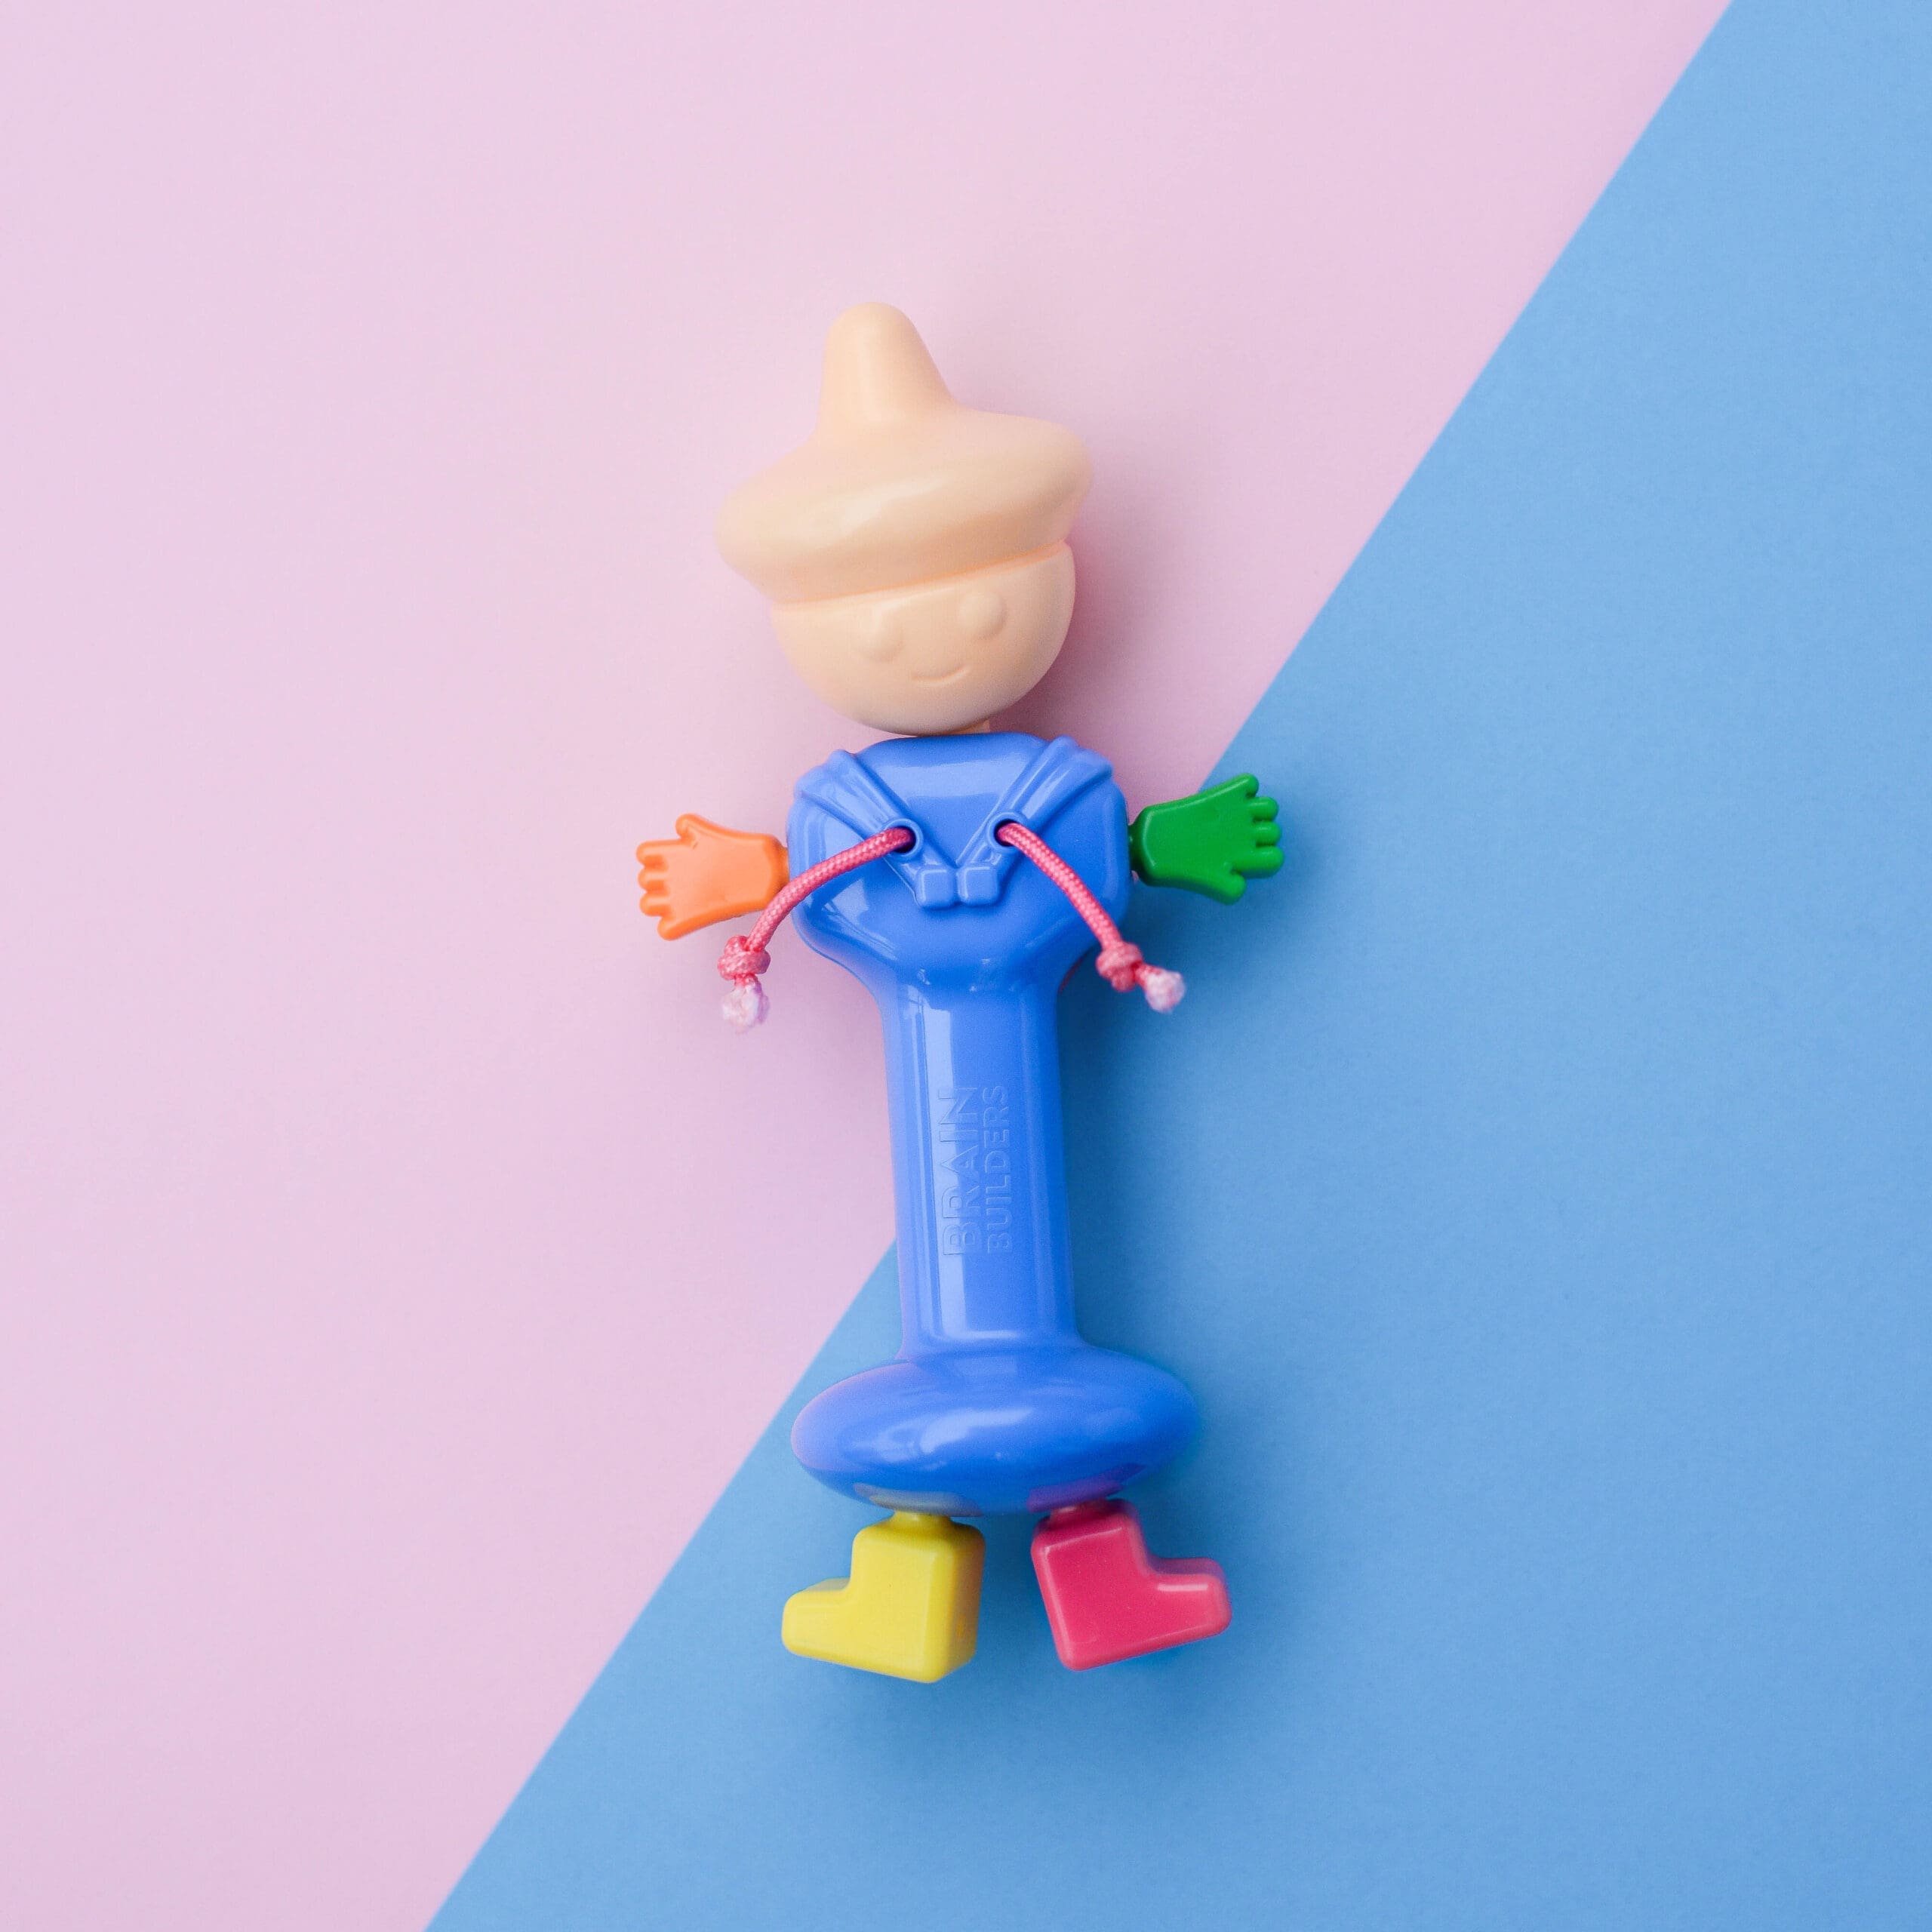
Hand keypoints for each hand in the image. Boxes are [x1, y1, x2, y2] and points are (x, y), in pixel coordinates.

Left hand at [636, 816, 787, 938]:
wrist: (767, 873)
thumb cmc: (747, 852)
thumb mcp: (711, 831)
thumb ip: (692, 833)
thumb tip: (683, 831)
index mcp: (676, 850)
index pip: (644, 854)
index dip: (654, 858)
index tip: (670, 860)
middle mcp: (672, 873)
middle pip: (644, 880)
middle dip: (658, 881)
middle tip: (681, 881)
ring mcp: (678, 897)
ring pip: (647, 905)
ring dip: (660, 903)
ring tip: (680, 900)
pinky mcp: (689, 918)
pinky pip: (666, 930)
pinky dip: (674, 927)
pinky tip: (689, 919)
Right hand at [1128, 774, 1282, 903]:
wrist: (1149, 847)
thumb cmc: (1173, 867)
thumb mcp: (1205, 881)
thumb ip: (1224, 886)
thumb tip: (1238, 883)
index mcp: (1241, 857)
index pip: (1275, 858)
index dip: (1266, 859)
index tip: (1242, 860)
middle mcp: (1242, 835)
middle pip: (1274, 832)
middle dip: (1261, 837)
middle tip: (1233, 840)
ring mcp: (1235, 815)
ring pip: (1271, 807)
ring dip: (1260, 812)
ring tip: (1235, 818)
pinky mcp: (1223, 796)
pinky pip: (1250, 783)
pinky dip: (1245, 788)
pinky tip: (1228, 798)